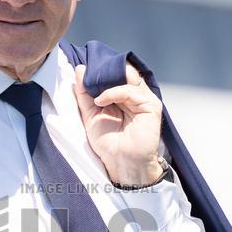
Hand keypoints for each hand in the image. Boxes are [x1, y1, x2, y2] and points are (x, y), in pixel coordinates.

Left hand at [73, 63, 162, 185]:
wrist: (120, 161)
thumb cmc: (108, 143)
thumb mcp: (90, 114)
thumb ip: (84, 93)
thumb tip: (80, 69)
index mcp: (122, 96)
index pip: (114, 73)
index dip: (100, 69)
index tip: (83, 70)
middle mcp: (134, 95)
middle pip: (122, 71)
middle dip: (104, 70)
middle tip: (89, 73)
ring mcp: (144, 99)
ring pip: (127, 76)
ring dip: (107, 80)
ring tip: (94, 93)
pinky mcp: (151, 105)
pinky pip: (131, 90)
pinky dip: (113, 92)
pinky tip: (100, 101)